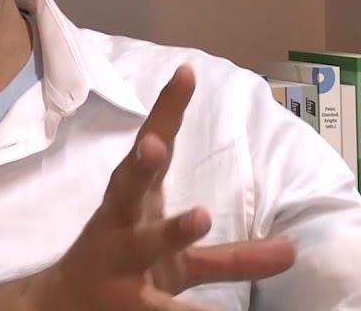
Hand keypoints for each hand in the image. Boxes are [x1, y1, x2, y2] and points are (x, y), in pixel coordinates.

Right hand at [42, 65, 297, 309]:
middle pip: (126, 190)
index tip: (186, 73)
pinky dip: (186, 308)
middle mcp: (120, 228)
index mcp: (130, 205)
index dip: (166, 113)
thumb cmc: (127, 268)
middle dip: (140, 166)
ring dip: (169, 229)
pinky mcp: (128, 307)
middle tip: (154, 144)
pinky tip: (216, 310)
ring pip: (145, 246)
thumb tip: (294, 249)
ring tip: (200, 214)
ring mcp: (120, 268)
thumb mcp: (177, 258)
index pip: (151, 153)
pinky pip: (164, 307)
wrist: (66, 307)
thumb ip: (233, 256)